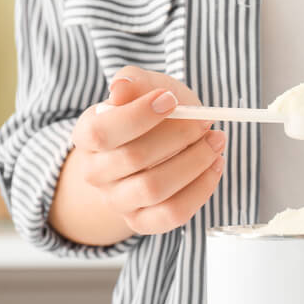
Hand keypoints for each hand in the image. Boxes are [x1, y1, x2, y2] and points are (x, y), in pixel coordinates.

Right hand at [69, 66, 225, 234]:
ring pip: (154, 189)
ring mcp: (117, 201)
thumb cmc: (154, 113)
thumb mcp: (145, 87)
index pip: (101, 132)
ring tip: (215, 142)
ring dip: (194, 163)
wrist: (161, 145)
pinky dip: (201, 189)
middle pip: (133, 159)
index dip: (137, 116)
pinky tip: (214, 166)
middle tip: (205, 121)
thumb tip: (121, 88)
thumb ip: (133, 81)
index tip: (170, 100)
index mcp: (87, 135)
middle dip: (178, 136)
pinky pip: (172, 214)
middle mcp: (95, 172)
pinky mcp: (142, 222)